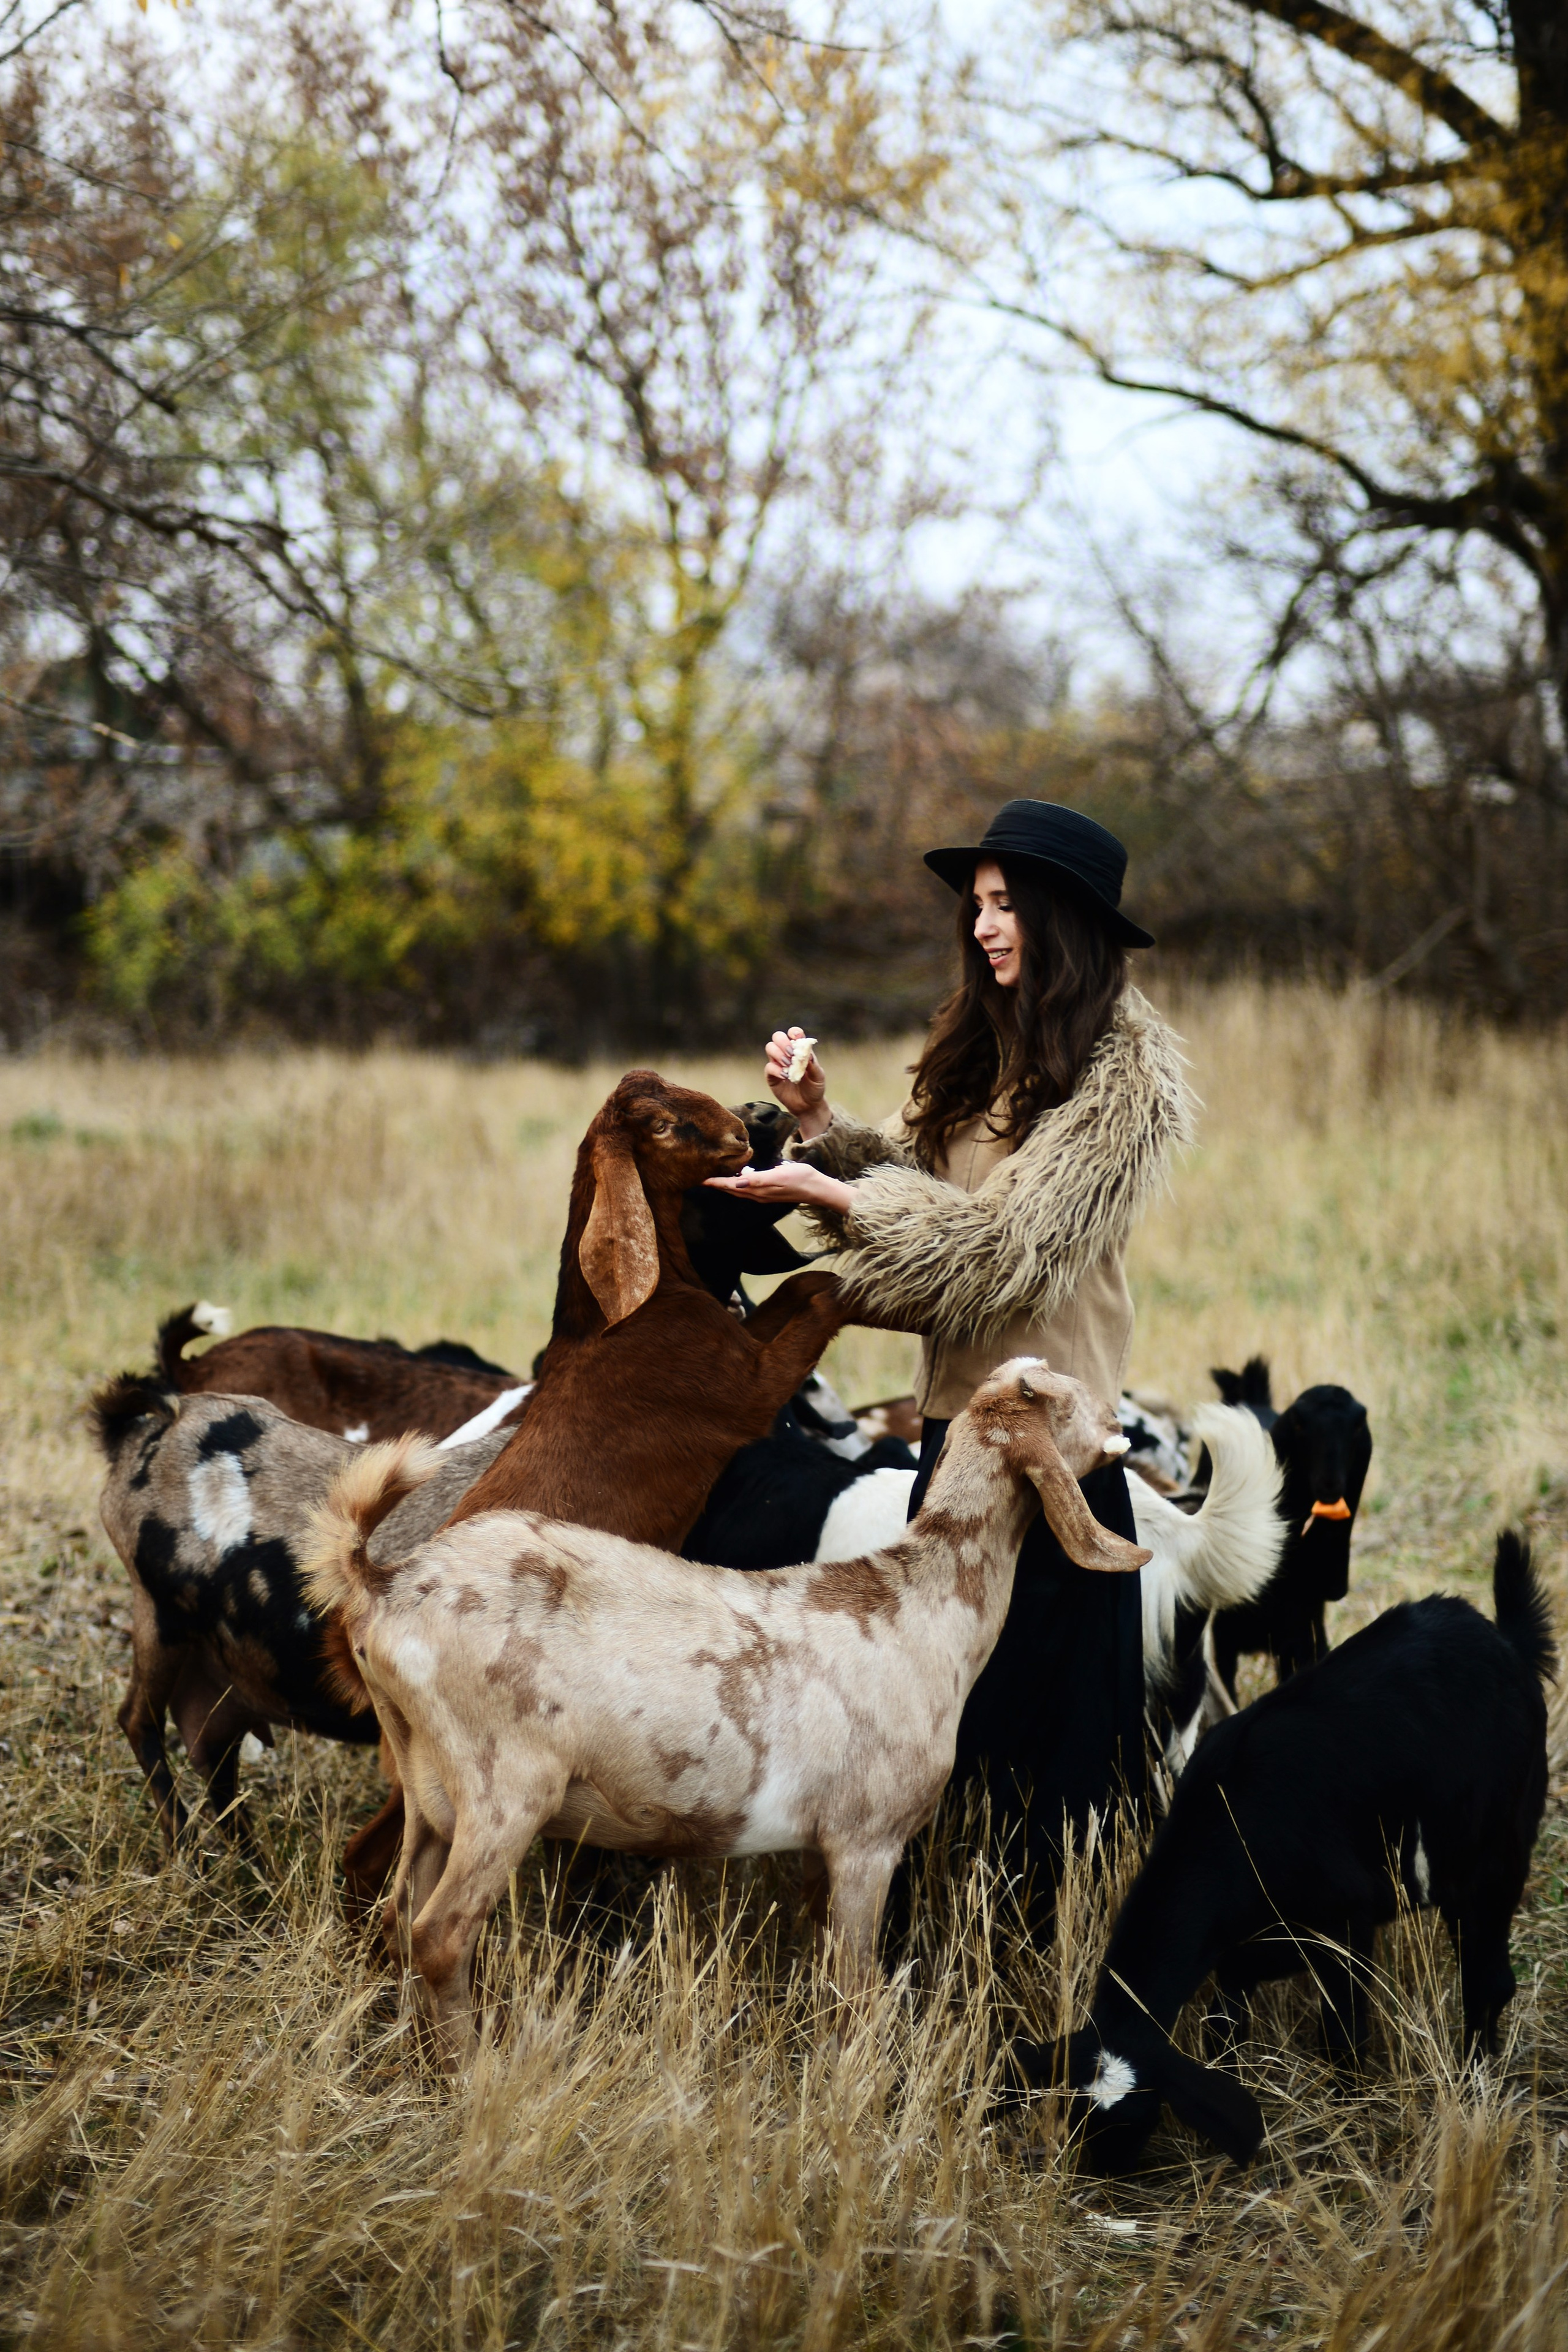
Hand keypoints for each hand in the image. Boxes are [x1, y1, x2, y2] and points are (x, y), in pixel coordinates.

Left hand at [703, 1162, 854, 1215]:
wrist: (817, 1188)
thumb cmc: (800, 1179)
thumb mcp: (780, 1176)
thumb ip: (759, 1179)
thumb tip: (739, 1182)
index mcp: (758, 1189)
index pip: (731, 1186)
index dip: (716, 1183)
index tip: (701, 1179)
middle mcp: (758, 1194)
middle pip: (732, 1189)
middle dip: (717, 1185)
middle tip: (702, 1179)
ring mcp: (763, 1195)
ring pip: (739, 1190)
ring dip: (726, 1185)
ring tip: (715, 1178)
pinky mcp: (769, 1192)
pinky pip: (748, 1189)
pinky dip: (738, 1184)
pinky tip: (739, 1177)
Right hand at [764, 1027, 828, 1136]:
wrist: (809, 1106)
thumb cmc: (815, 1088)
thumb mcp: (819, 1077)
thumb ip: (814, 1065)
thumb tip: (807, 1054)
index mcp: (799, 1049)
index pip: (793, 1034)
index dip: (794, 1032)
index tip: (797, 1038)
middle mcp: (786, 1053)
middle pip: (777, 1037)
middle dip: (783, 1042)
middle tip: (792, 1054)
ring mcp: (778, 1064)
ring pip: (770, 1048)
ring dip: (779, 1054)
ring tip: (788, 1065)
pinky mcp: (771, 1076)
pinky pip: (768, 1067)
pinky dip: (776, 1070)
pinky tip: (786, 1076)